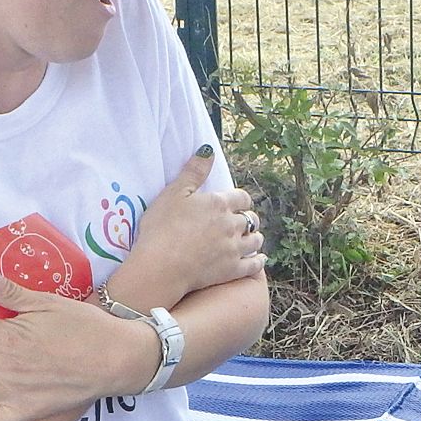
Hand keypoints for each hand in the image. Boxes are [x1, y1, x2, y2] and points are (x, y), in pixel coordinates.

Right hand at [108, 148, 265, 308]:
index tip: (235, 203)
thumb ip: (193, 171)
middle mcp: (232, 224)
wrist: (161, 266)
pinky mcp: (233, 270)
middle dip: (247, 219)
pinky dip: (259, 261)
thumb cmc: (161, 228)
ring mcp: (234, 249)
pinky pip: (254, 265)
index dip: (240, 200)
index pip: (242, 197)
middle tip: (241, 222)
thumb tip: (209, 150)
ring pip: (256, 240)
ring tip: (250, 239)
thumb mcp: (173, 193)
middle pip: (250, 219)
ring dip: (254, 238)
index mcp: (219, 203)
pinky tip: (259, 260)